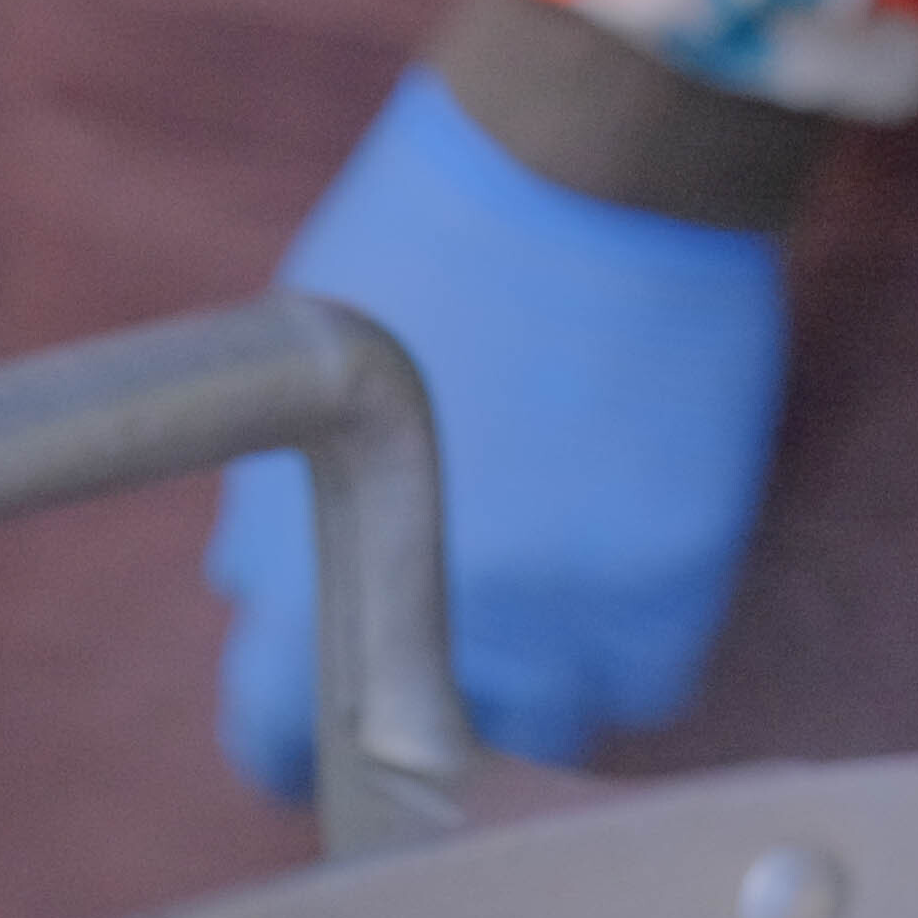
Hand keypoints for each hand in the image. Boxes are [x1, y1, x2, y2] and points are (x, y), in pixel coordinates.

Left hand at [211, 67, 785, 797]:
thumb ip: (273, 501)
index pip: (268, 735)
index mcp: (317, 565)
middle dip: (425, 713)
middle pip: (425, 756)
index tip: (297, 744)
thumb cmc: (435, 234)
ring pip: (547, 733)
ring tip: (538, 606)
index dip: (280, 747)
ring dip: (536, 690)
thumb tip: (251, 597)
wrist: (599, 161)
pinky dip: (624, 650)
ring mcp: (563, 613)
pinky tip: (614, 574)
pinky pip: (644, 686)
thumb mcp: (301, 366)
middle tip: (439, 665)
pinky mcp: (667, 590)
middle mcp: (438, 617)